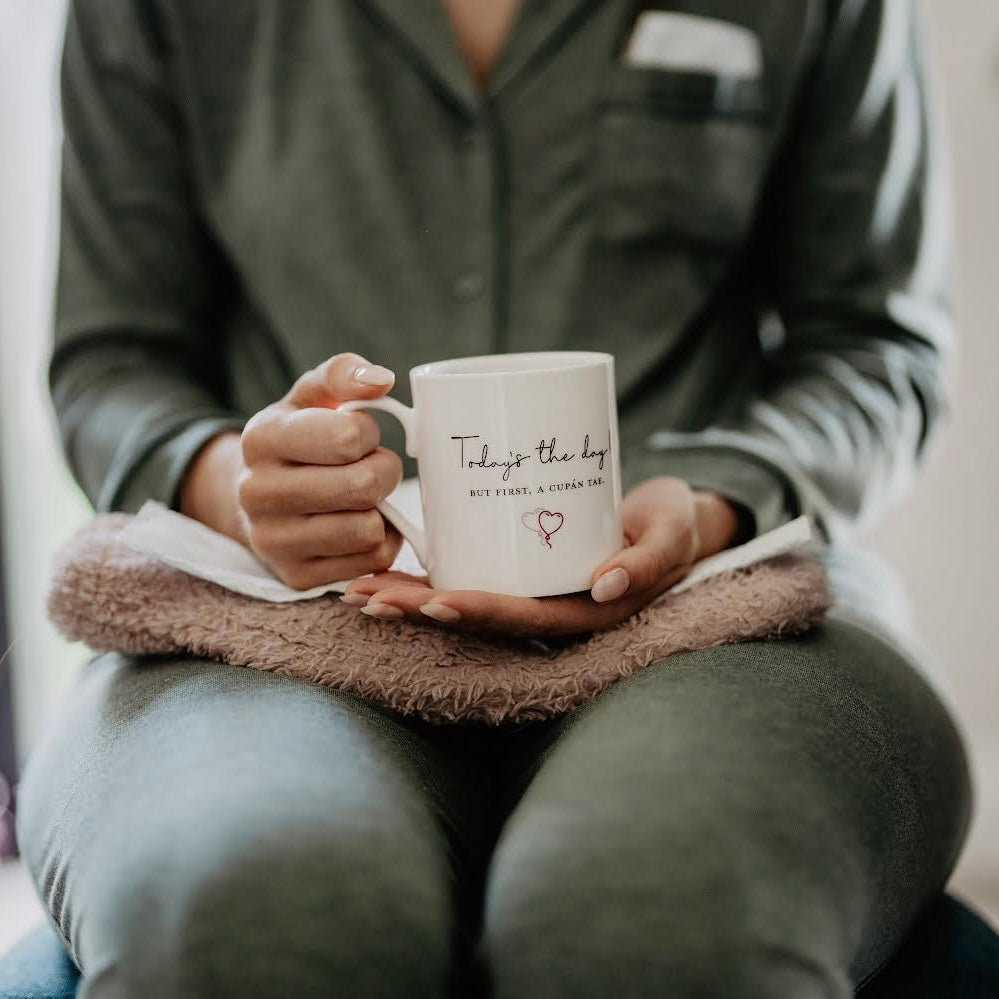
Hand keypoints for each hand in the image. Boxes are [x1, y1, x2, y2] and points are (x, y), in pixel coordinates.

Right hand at [180, 353, 403, 588]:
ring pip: (368, 529)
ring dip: (382, 511)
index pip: (348, 437)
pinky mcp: (296, 576)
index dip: (368, 433)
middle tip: (374, 468)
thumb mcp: (312, 397)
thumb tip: (381, 380)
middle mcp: (256, 492)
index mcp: (261, 438)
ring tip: (363, 497)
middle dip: (383, 471)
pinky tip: (360, 524)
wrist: (262, 497)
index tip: (360, 435)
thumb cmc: (301, 438)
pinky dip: (379, 542)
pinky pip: (370, 561)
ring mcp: (272, 540)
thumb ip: (344, 374)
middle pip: (364, 486)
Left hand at [341, 477, 745, 636]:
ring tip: (357, 591)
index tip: (435, 603)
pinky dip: (429, 575)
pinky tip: (386, 567)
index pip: (526, 619)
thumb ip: (650, 559)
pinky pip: (470, 576)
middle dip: (422, 609)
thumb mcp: (673, 534)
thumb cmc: (671, 525)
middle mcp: (549, 610)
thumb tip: (606, 585)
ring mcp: (531, 593)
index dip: (479, 613)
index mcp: (585, 613)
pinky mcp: (518, 569)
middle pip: (479, 616)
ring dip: (411, 599)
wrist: (664, 519)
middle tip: (368, 597)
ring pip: (465, 600)